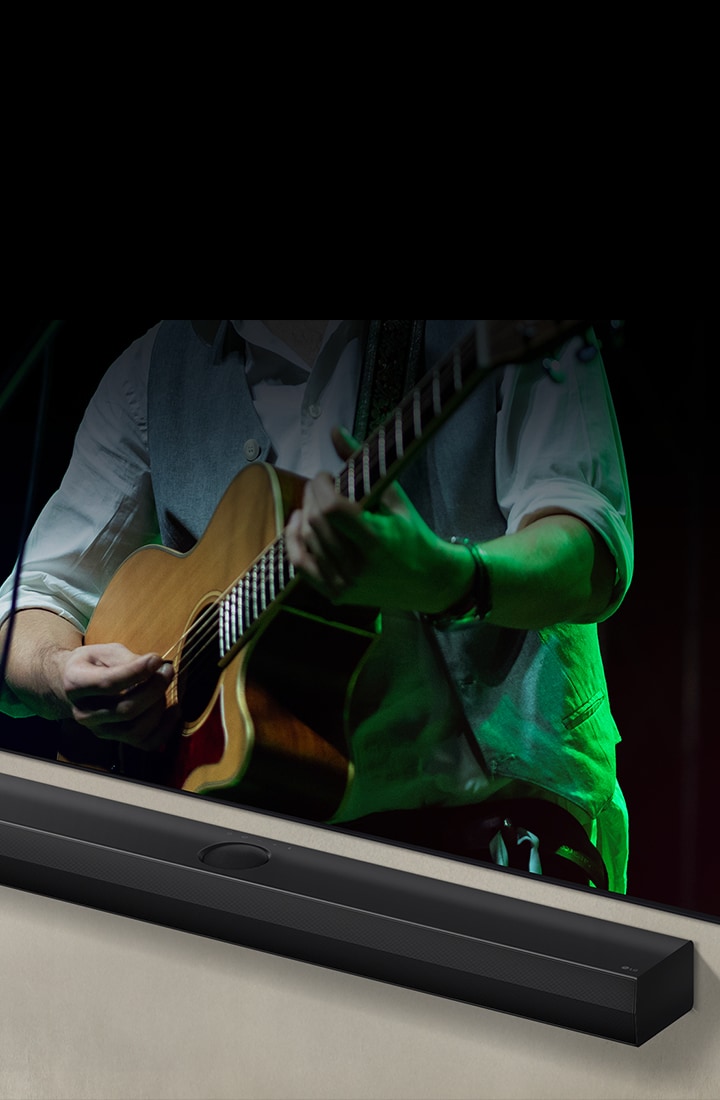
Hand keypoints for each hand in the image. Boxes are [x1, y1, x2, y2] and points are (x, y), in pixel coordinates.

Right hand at [60, 643, 179, 750]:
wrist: (72, 687)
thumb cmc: (93, 665)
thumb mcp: (104, 652)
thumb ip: (127, 659)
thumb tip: (155, 666)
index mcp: (76, 685)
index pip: (109, 684)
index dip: (137, 672)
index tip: (157, 659)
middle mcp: (84, 713)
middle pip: (126, 710)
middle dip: (154, 689)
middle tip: (167, 670)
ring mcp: (99, 730)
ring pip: (136, 729)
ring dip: (158, 706)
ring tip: (164, 686)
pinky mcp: (115, 739)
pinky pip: (145, 743)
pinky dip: (165, 728)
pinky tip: (174, 709)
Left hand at [284, 427, 472, 612]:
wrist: (425, 581)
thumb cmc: (411, 534)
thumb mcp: (394, 497)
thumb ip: (362, 463)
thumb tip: (333, 431)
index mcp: (377, 541)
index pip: (332, 509)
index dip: (321, 486)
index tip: (328, 476)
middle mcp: (358, 566)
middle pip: (315, 522)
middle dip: (311, 495)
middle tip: (320, 485)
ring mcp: (345, 583)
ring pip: (305, 540)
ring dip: (302, 514)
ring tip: (311, 501)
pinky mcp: (335, 594)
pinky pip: (300, 564)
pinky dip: (293, 541)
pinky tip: (299, 524)